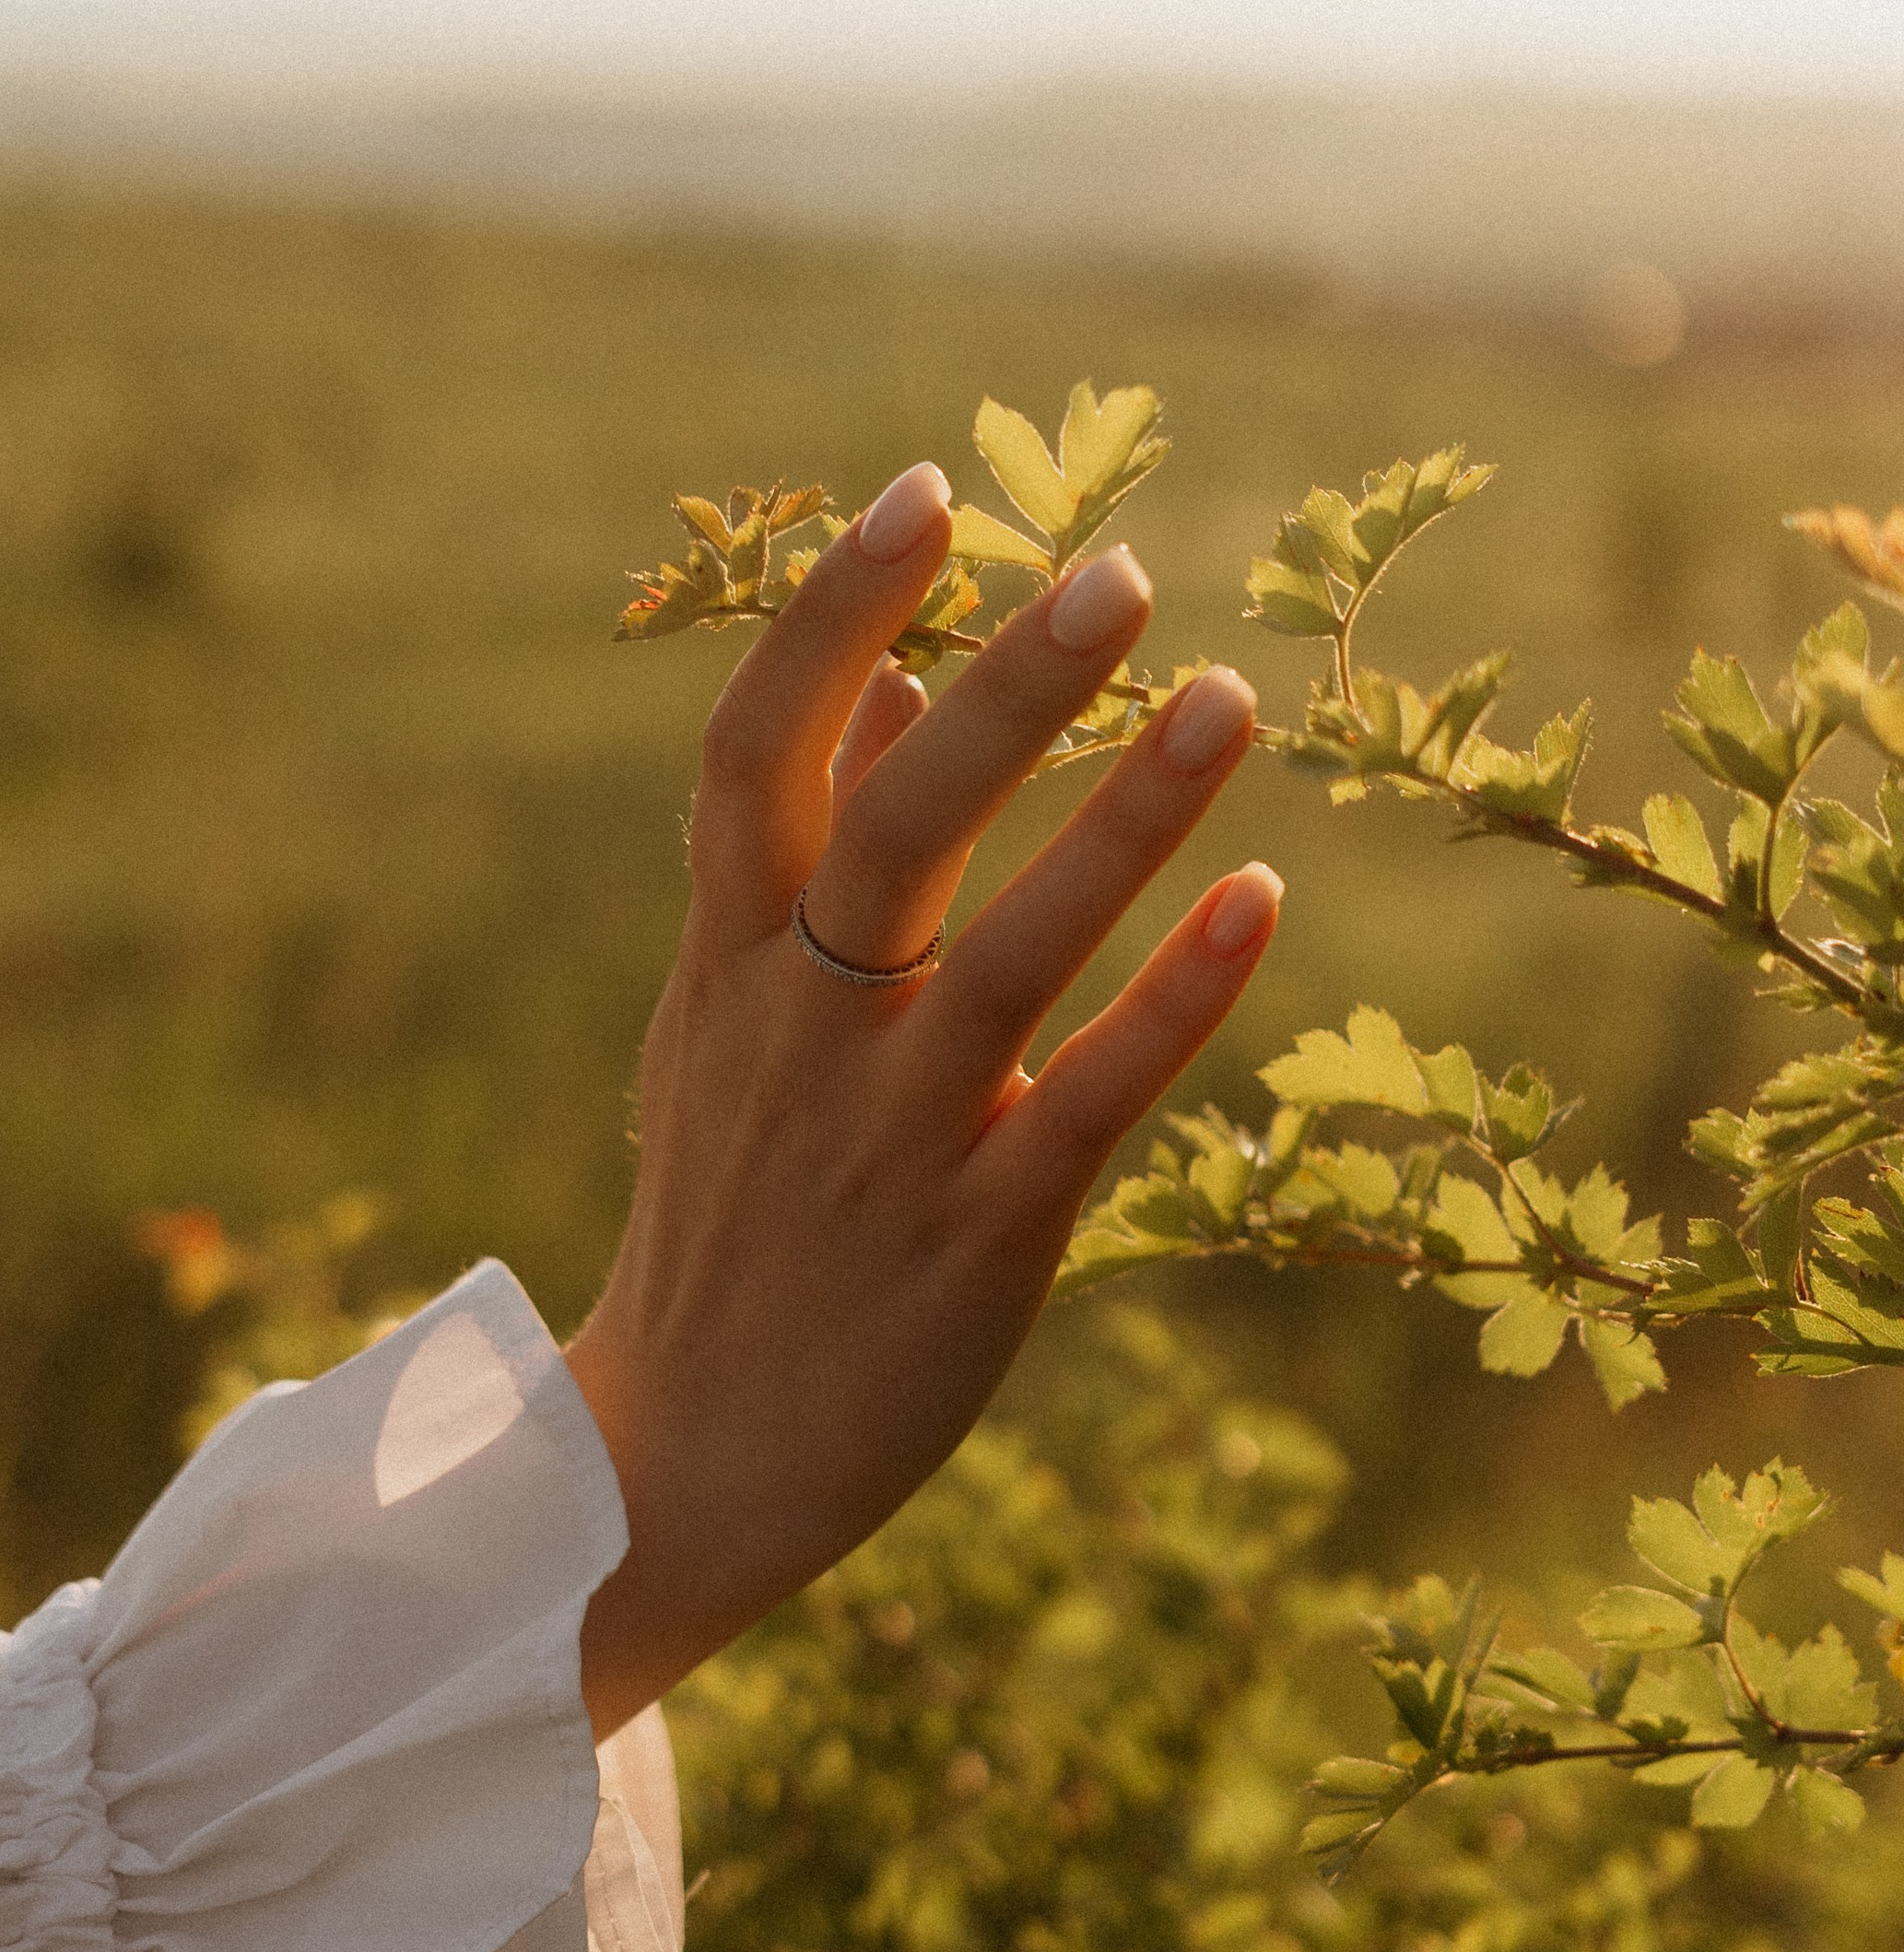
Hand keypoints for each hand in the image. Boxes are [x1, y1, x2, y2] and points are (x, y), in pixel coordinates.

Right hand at [570, 460, 1280, 1737]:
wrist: (686, 1457)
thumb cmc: (729, 1209)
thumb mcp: (726, 1022)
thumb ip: (800, 856)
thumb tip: (892, 676)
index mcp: (726, 958)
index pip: (755, 752)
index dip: (830, 616)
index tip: (921, 493)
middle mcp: (797, 1027)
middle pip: (890, 823)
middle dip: (1003, 691)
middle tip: (1119, 572)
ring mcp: (886, 1133)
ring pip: (1005, 949)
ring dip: (1123, 819)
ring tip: (1232, 699)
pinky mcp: (979, 1236)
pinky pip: (1088, 1098)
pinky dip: (1177, 998)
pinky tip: (1265, 902)